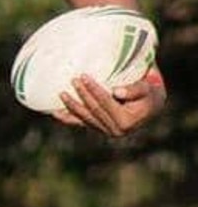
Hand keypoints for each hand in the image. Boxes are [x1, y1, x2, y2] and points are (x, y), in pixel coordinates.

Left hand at [50, 73, 165, 136]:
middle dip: (82, 95)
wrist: (150, 105)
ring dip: (71, 106)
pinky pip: (81, 123)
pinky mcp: (98, 128)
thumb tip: (117, 91)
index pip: (106, 103)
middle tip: (72, 79)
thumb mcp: (147, 88)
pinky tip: (55, 113)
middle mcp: (116, 130)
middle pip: (93, 110)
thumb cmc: (149, 92)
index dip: (94, 90)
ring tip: (61, 93)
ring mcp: (105, 131)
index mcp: (127, 121)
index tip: (83, 76)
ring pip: (85, 118)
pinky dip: (67, 118)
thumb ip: (135, 89)